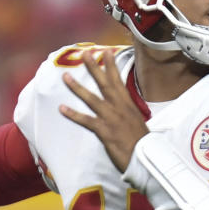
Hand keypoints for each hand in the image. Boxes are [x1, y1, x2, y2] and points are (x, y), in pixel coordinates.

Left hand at [59, 48, 148, 172]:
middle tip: (84, 53)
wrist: (146, 158)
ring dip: (78, 87)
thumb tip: (123, 109)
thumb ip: (127, 113)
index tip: (106, 51)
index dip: (111, 66)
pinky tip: (62, 108)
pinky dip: (74, 114)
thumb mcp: (137, 122)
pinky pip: (86, 121)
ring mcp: (111, 118)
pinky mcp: (105, 131)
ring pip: (92, 99)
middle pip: (105, 83)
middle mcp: (119, 108)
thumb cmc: (142, 143)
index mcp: (128, 105)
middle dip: (94, 68)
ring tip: (65, 77)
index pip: (118, 81)